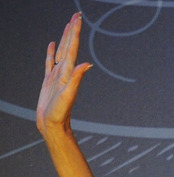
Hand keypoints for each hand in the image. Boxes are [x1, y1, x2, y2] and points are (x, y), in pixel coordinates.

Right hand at [37, 13, 91, 137]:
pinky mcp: (49, 80)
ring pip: (61, 51)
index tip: (77, 19)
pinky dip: (51, 52)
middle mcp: (64, 71)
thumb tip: (87, 65)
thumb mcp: (68, 95)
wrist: (53, 125)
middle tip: (76, 16)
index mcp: (68, 72)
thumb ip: (77, 79)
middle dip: (72, 31)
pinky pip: (49, 62)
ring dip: (64, 38)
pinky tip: (53, 44)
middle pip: (68, 46)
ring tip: (68, 26)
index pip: (72, 48)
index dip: (74, 33)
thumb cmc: (60, 113)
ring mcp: (56, 75)